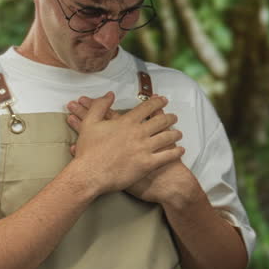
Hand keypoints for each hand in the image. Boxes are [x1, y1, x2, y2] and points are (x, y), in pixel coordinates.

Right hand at [63, 92, 183, 195]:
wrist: (90, 174)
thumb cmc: (88, 150)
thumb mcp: (90, 123)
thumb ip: (100, 105)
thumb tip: (110, 94)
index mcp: (126, 122)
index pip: (147, 108)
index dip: (157, 102)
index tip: (163, 100)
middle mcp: (138, 133)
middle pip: (161, 121)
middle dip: (170, 118)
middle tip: (174, 117)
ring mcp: (144, 149)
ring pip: (166, 138)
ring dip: (175, 134)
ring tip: (179, 133)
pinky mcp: (147, 164)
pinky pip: (167, 156)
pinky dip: (176, 152)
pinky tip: (180, 150)